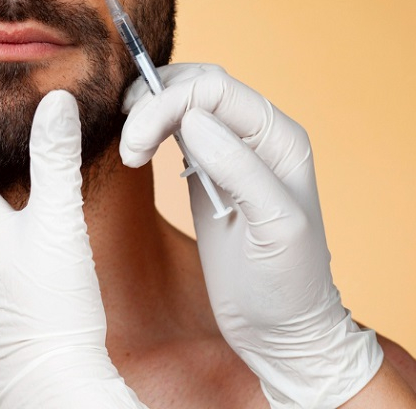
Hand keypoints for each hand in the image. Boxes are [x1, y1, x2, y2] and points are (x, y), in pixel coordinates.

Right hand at [120, 64, 383, 408]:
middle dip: (153, 104)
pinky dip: (150, 128)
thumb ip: (239, 169)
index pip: (215, 89)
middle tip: (128, 145)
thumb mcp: (274, 229)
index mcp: (280, 139)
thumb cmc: (287, 285)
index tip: (136, 142)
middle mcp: (257, 136)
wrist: (281, 329)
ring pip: (182, 100)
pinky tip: (137, 150)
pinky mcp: (207, 171)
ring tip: (131, 151)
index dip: (169, 103)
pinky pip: (176, 128)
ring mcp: (230, 151)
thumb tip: (192, 119)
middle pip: (196, 85)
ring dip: (147, 114)